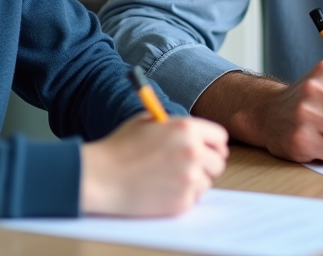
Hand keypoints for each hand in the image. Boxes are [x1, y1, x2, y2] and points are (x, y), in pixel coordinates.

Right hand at [80, 114, 228, 216]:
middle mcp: (193, 152)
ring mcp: (189, 178)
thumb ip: (174, 125)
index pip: (220, 137)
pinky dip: (182, 196)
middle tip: (189, 167)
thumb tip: (195, 133)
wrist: (102, 177)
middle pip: (219, 161)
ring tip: (169, 178)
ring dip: (194, 181)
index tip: (208, 149)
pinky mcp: (182, 201)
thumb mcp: (147, 122)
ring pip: (208, 181)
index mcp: (187, 129)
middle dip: (206, 164)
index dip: (213, 144)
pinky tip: (161, 189)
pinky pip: (193, 198)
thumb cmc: (120, 148)